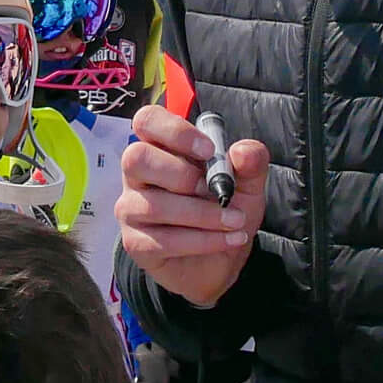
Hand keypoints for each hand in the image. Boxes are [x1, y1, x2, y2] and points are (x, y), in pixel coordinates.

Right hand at [118, 105, 268, 307]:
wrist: (222, 261)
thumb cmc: (225, 210)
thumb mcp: (248, 185)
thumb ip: (250, 164)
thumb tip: (243, 151)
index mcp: (162, 148)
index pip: (147, 120)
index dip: (174, 130)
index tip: (208, 150)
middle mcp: (138, 175)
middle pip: (136, 158)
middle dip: (181, 174)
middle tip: (216, 190)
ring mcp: (132, 209)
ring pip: (154, 205)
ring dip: (203, 214)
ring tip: (235, 221)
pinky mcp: (136, 243)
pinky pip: (163, 240)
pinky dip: (203, 240)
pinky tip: (228, 240)